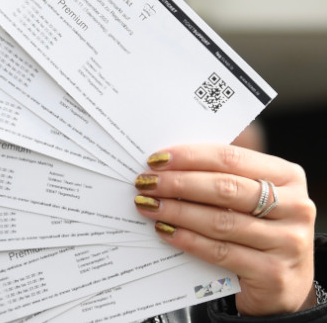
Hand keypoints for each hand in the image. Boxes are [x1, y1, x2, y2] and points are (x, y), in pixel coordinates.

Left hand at [133, 144, 316, 315]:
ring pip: (220, 221)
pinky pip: (220, 252)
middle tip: (145, 182)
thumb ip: (220, 178)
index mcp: (287, 177)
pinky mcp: (273, 272)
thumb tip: (167, 165)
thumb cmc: (258, 229)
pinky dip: (188, 240)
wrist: (284, 284)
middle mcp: (295, 206)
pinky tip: (165, 231)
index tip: (156, 159)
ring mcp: (287, 242)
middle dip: (178, 183)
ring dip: (177, 211)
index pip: (231, 158)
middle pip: (225, 188)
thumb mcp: (250, 198)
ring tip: (148, 205)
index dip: (190, 157)